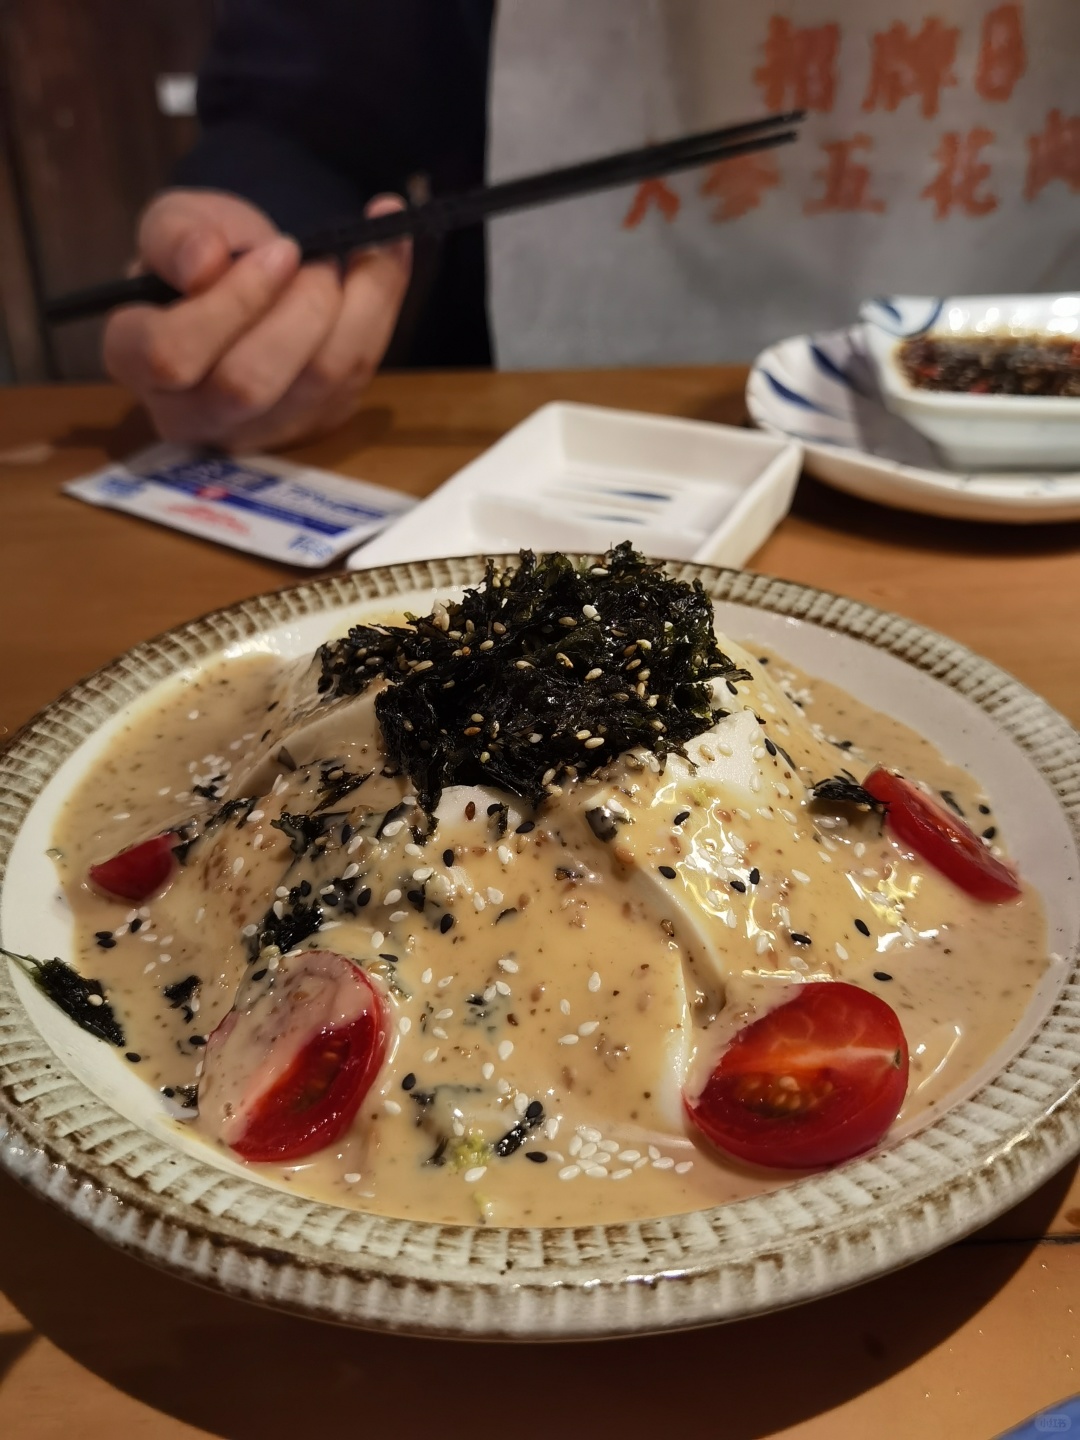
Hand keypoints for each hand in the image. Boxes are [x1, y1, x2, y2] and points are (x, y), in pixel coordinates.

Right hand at [103, 190, 411, 450]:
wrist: (249, 279)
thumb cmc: (198, 255)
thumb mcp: (173, 224)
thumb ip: (175, 235)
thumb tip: (205, 261)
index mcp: (137, 362)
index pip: (171, 354)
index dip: (231, 301)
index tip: (278, 249)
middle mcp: (194, 414)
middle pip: (249, 383)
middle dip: (300, 309)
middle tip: (317, 256)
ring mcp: (260, 430)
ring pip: (319, 383)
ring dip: (352, 306)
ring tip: (353, 250)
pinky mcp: (317, 423)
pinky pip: (362, 370)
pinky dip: (385, 300)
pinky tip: (389, 247)